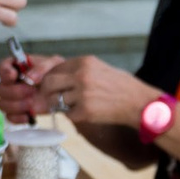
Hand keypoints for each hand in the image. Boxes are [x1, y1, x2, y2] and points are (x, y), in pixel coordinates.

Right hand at [0, 52, 66, 121]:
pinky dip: (18, 118)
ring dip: (16, 105)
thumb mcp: (52, 63)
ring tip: (32, 103)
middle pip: (1, 89)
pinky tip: (29, 116)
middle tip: (32, 91)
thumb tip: (28, 77)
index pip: (2, 68)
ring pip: (3, 104)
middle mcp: (10, 82)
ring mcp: (12, 98)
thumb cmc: (55, 72)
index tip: (14, 75)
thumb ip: (40, 67)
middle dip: (15, 92)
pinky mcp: (17, 111)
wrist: (63, 88)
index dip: (5, 72)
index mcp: (16, 67)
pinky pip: (10, 117)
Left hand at [26, 54, 155, 128]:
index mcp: (84, 62)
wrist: (138, 102)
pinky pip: (67, 115)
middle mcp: (82, 75)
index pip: (54, 66)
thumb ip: (76, 71)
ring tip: (76, 105)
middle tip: (51, 98)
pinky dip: (73, 116)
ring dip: (61, 105)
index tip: (41, 84)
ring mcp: (83, 93)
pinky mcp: (85, 111)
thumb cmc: (120, 86)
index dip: (45, 76)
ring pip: (56, 100)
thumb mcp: (99, 69)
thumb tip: (51, 77)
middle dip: (47, 92)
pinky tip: (86, 113)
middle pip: (49, 82)